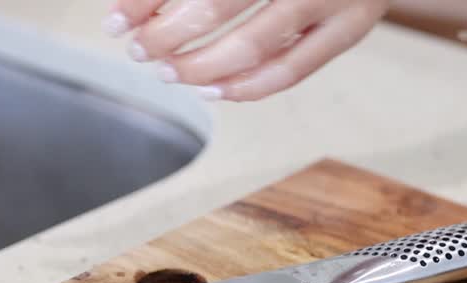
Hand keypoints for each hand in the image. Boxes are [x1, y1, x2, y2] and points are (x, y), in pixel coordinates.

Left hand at [105, 0, 389, 101]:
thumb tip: (140, 10)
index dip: (146, 1)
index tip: (116, 20)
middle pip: (217, 4)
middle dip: (167, 34)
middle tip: (140, 49)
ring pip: (254, 45)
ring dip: (202, 66)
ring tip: (171, 73)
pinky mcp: (350, 28)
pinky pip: (294, 69)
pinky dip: (249, 87)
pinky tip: (216, 90)